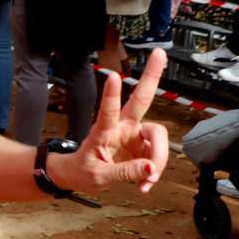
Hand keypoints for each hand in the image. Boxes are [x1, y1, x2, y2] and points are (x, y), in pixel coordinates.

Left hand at [55, 49, 169, 194]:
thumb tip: (151, 169)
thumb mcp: (98, 176)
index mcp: (104, 130)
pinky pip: (157, 157)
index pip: (108, 111)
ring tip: (147, 182)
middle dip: (151, 76)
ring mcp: (134, 134)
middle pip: (141, 99)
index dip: (111, 95)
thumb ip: (125, 173)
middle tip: (160, 53)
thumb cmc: (82, 170)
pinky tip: (144, 185)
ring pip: (158, 137)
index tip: (113, 76)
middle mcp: (122, 126)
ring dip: (159, 159)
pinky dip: (154, 173)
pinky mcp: (142, 146)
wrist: (78, 175)